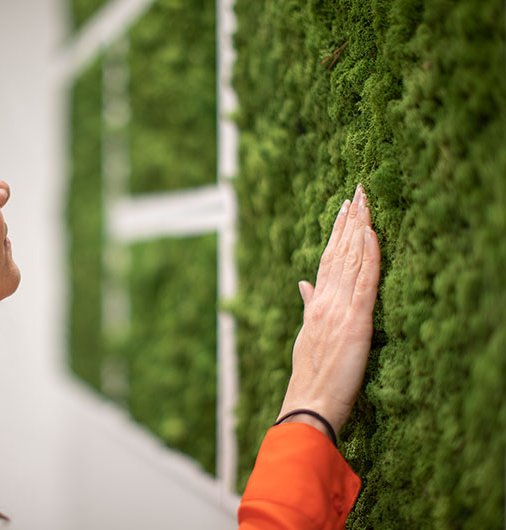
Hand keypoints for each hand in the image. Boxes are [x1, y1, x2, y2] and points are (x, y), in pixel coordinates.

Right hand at [278, 183, 380, 436]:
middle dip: (349, 221)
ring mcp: (338, 310)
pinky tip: (371, 234)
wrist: (308, 404)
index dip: (336, 233)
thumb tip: (304, 283)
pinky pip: (364, 282)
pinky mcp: (355, 322)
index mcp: (316, 306)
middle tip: (357, 191)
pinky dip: (368, 256)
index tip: (343, 209)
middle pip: (339, 253)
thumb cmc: (309, 379)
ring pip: (350, 260)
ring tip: (364, 202)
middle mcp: (325, 302)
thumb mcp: (306, 338)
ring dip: (358, 228)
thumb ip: (308, 307)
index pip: (327, 261)